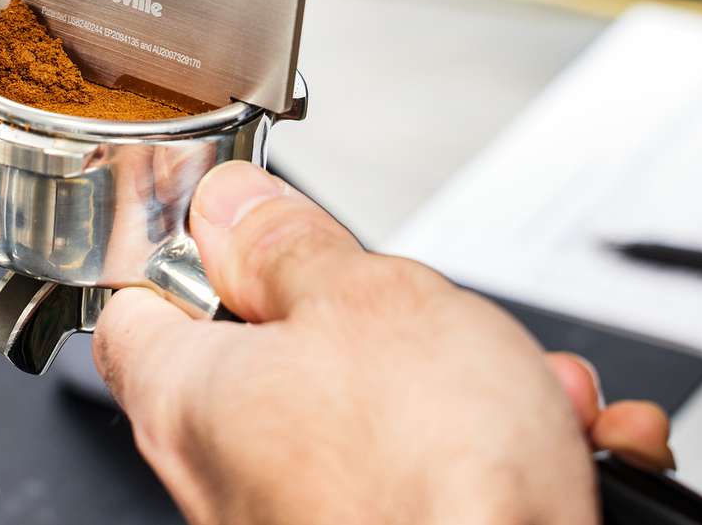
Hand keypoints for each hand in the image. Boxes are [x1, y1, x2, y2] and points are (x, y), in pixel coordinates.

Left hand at [93, 162, 672, 524]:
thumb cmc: (434, 481)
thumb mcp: (366, 299)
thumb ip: (287, 244)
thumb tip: (231, 208)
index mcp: (189, 398)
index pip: (138, 304)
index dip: (189, 254)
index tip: (246, 232)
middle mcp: (226, 475)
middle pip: (284, 355)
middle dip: (388, 326)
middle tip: (435, 318)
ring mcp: (300, 520)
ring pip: (380, 418)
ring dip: (468, 391)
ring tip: (532, 395)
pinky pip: (430, 481)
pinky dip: (500, 458)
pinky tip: (562, 452)